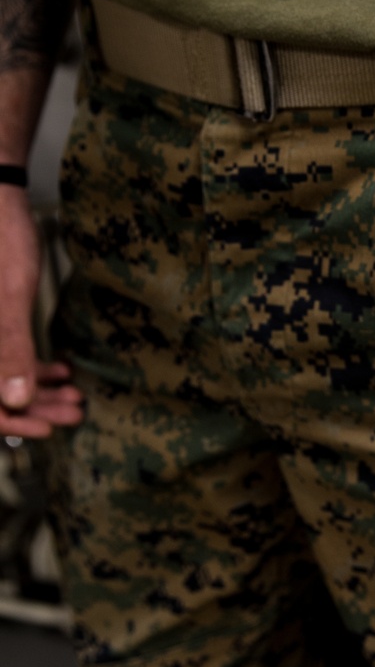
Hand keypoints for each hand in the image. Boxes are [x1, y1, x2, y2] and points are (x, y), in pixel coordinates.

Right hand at [0, 186, 82, 437]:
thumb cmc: (1, 238)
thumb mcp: (10, 297)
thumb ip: (10, 349)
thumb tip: (15, 402)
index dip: (10, 420)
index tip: (47, 428)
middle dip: (32, 407)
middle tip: (73, 412)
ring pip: (1, 374)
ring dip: (36, 388)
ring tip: (75, 396)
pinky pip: (3, 353)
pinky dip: (30, 365)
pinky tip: (63, 369)